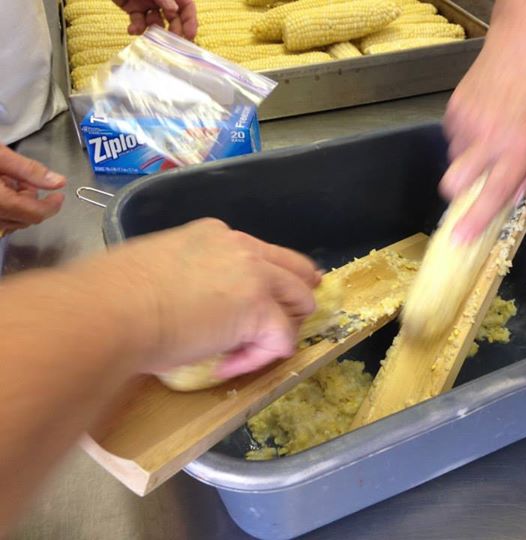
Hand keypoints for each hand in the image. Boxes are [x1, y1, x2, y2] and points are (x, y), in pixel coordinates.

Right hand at [0, 146, 64, 232]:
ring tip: (9, 180)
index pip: (35, 214)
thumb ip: (29, 170)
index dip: (52, 206)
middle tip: (25, 179)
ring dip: (19, 204)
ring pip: (11, 221)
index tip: (59, 196)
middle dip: (32, 200)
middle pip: (25, 219)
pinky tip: (1, 187)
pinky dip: (6, 208)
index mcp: (0, 202)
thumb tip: (59, 181)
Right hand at [96, 219, 319, 377]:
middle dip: (291, 301)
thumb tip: (189, 304)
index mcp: (216, 234)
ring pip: (300, 301)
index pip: (261, 256)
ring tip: (250, 351)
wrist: (109, 311)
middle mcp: (243, 247)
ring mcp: (256, 276)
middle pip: (295, 271)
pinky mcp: (259, 310)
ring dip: (282, 329)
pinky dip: (260, 358)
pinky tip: (227, 364)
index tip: (238, 313)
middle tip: (275, 328)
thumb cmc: (115, 295)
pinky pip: (282, 338)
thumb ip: (189, 277)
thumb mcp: (160, 268)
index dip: (260, 286)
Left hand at [113, 0, 197, 39]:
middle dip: (173, 29)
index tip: (190, 35)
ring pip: (156, 22)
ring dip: (154, 30)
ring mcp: (148, 4)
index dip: (190, 20)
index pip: (186, 6)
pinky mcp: (133, 8)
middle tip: (171, 42)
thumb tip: (175, 11)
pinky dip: (136, 27)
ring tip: (150, 36)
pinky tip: (132, 30)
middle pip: (174, 17)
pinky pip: (138, 21)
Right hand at [441, 29, 525, 241]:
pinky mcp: (454, 109)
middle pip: (453, 184)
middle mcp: (490, 139)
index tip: (459, 238)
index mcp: (519, 149)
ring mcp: (468, 123)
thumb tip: (512, 196)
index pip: (491, 196)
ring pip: (455, 159)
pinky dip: (466, 136)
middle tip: (474, 183)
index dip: (473, 222)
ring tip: (491, 135)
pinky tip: (485, 118)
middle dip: (459, 193)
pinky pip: (453, 136)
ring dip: (469, 158)